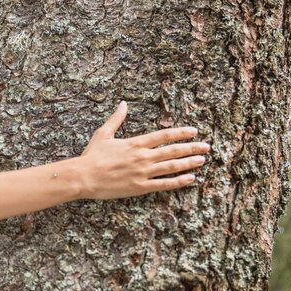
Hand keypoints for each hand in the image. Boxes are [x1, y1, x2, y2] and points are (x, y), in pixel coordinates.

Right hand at [77, 101, 209, 199]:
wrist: (84, 176)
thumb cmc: (92, 155)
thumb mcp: (103, 133)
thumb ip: (117, 119)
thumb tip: (123, 104)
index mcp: (135, 143)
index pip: (164, 135)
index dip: (181, 133)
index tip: (194, 131)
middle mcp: (143, 157)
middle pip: (172, 151)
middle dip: (191, 147)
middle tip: (206, 146)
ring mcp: (143, 173)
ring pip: (171, 167)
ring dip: (189, 163)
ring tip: (202, 160)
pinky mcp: (140, 187)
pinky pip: (163, 184)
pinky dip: (178, 182)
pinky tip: (190, 179)